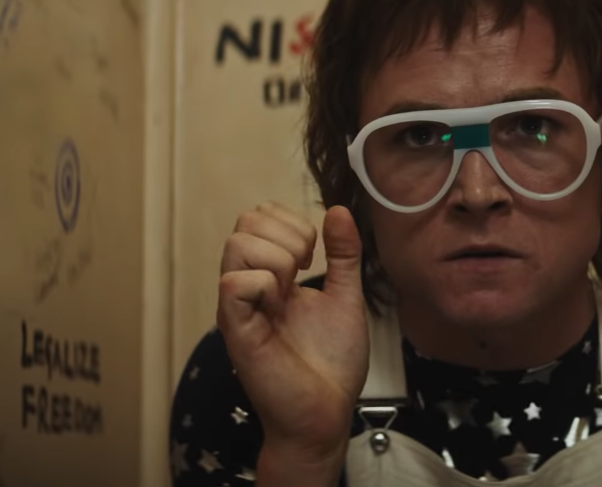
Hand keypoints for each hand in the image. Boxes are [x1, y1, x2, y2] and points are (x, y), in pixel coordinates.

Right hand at [216, 202, 368, 474]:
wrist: (327, 411)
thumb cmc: (331, 362)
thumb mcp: (346, 296)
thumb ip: (344, 254)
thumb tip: (338, 210)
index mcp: (270, 275)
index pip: (259, 217)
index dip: (291, 223)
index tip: (313, 257)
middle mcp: (249, 286)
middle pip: (245, 222)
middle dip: (288, 236)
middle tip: (305, 271)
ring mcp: (239, 307)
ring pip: (237, 245)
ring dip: (277, 259)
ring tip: (292, 292)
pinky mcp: (237, 331)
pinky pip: (234, 284)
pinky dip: (265, 285)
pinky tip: (280, 307)